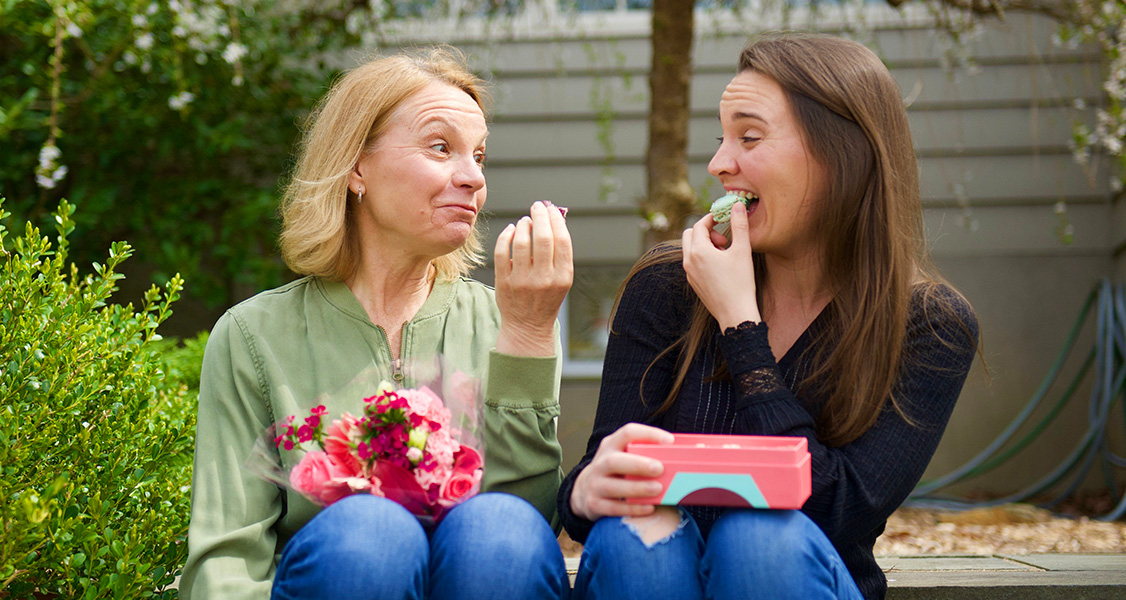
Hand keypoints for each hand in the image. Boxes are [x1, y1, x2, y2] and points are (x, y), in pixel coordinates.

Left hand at [494, 201, 572, 356]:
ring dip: (523, 224)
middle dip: (540, 216)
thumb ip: (559, 252)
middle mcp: (544, 279)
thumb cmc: (547, 296)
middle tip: (537, 206)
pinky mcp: (504, 282)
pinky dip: (506, 235)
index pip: (561, 240)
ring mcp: (522, 281)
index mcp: (563, 277)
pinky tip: (511, 231)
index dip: (556, 220)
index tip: (551, 209)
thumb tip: (554, 217)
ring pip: (521, 242)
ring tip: (525, 221)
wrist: (528, 326)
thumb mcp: (561, 278)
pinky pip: (502, 251)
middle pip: (542, 237)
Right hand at [570, 423, 674, 520]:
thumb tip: (693, 450)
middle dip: (638, 464)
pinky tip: (649, 508)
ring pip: (612, 486)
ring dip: (636, 488)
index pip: (627, 433)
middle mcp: (600, 463)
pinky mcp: (594, 504)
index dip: (649, 434)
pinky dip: (632, 508)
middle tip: (659, 468)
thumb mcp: (625, 456)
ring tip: (658, 489)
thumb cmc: (618, 471)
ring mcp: (595, 484)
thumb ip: (648, 453)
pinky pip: (613, 507)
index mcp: (611, 445)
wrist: (585, 490)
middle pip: (614, 461)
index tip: (670, 441)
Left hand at [682, 201, 760, 329]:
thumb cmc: (740, 282)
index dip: (712, 218)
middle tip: (724, 240)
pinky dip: (703, 257)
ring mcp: (689, 273)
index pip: (699, 225)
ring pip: (690, 249)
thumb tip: (737, 204)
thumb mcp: (742, 250)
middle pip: (689, 234)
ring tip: (724, 254)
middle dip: (705, 231)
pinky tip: (721, 266)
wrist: (735, 313)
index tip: (724, 218)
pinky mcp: (693, 282)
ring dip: (705, 244)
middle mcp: (688, 261)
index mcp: (698, 251)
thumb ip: (739, 225)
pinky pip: (693, 262)